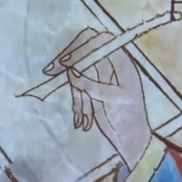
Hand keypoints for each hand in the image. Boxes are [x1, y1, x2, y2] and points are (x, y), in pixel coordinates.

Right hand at [45, 28, 152, 167]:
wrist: (131, 141)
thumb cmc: (129, 119)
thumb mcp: (113, 101)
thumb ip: (93, 86)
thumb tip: (72, 72)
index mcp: (122, 63)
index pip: (100, 41)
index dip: (82, 46)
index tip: (66, 61)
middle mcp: (111, 65)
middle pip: (85, 51)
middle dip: (68, 61)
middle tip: (50, 71)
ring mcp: (101, 77)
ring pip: (78, 74)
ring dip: (78, 97)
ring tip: (85, 119)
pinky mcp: (93, 89)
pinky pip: (78, 89)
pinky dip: (78, 105)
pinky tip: (83, 123)